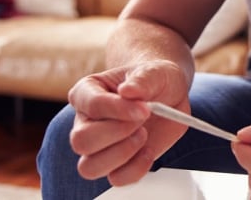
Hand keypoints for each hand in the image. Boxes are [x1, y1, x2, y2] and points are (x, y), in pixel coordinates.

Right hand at [67, 60, 189, 185]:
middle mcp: (86, 122)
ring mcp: (98, 147)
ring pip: (90, 167)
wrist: (169, 93)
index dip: (117, 109)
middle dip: (117, 133)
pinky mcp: (116, 164)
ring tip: (143, 134)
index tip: (144, 108)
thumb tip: (128, 91)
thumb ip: (142, 79)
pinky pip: (116, 179)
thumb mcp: (154, 71)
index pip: (90, 105)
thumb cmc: (154, 79)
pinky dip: (136, 169)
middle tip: (142, 120)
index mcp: (87, 92)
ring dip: (122, 153)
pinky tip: (148, 150)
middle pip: (81, 141)